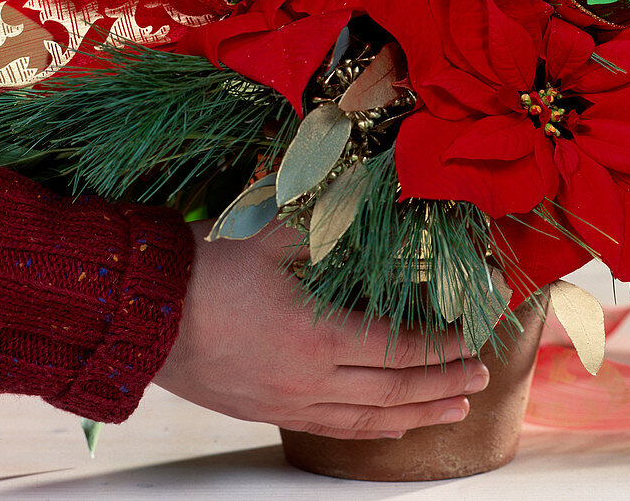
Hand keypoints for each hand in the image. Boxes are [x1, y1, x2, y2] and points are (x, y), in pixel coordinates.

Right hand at [154, 219, 488, 439]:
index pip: (397, 347)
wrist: (148, 318)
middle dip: (444, 383)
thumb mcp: (270, 238)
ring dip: (420, 414)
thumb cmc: (208, 273)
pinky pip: (335, 431)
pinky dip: (373, 431)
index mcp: (317, 335)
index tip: (473, 336)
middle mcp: (312, 378)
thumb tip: (364, 197)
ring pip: (371, 419)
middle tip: (481, 376)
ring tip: (456, 410)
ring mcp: (292, 402)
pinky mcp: (272, 413)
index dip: (441, 346)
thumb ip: (323, 224)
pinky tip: (393, 427)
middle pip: (395, 389)